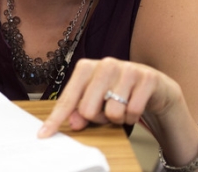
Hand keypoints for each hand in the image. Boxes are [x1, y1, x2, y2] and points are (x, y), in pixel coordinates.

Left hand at [38, 57, 183, 137]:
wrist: (153, 86)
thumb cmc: (118, 91)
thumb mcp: (96, 99)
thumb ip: (80, 110)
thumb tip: (73, 122)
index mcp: (86, 67)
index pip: (68, 98)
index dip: (56, 119)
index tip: (44, 134)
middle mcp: (105, 64)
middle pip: (87, 109)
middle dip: (97, 117)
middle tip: (105, 111)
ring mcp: (127, 68)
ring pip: (112, 112)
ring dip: (117, 118)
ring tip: (121, 108)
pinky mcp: (147, 77)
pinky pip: (133, 111)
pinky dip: (133, 116)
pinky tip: (134, 107)